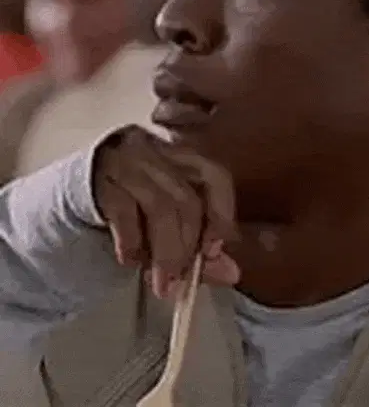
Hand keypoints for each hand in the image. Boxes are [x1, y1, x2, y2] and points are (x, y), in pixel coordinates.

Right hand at [93, 125, 239, 297]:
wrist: (71, 198)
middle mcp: (156, 150)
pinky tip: (130, 262)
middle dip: (188, 246)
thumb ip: (200, 247)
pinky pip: (124, 213)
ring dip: (164, 253)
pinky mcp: (97, 178)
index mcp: (181, 154)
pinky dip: (132, 245)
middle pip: (187, 197)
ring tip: (160, 283)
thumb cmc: (132, 208)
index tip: (215, 250)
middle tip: (181, 282)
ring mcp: (126, 160)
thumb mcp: (168, 224)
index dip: (222, 213)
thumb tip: (232, 273)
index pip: (215, 175)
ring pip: (160, 207)